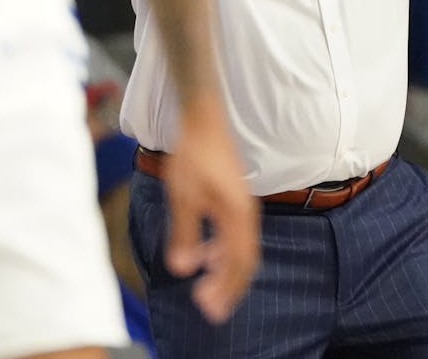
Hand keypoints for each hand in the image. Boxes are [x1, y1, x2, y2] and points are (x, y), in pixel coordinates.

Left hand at [162, 99, 259, 323]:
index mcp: (237, 215)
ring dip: (225, 271)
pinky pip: (234, 235)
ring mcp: (242, 206)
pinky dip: (222, 252)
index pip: (238, 262)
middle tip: (209, 309)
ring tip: (206, 289)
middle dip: (228, 286)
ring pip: (240, 249)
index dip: (226, 288)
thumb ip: (184, 234)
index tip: (209, 308)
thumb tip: (182, 268)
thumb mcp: (183, 196)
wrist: (202, 119)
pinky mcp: (235, 199)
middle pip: (244, 260)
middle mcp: (246, 213)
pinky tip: (204, 256)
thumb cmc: (193, 154)